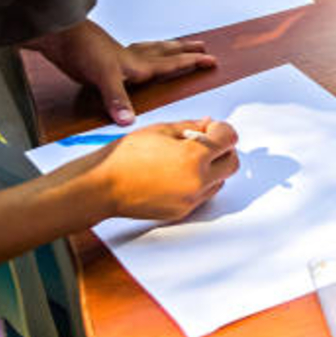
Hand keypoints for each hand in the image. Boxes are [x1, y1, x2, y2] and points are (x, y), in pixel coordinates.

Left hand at [26, 20, 216, 126]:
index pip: (173, 63)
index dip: (193, 62)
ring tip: (177, 44)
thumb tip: (128, 121)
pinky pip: (134, 52)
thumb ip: (117, 99)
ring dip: (167, 47)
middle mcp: (134, 59)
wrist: (58, 36)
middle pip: (167, 51)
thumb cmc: (81, 51)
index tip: (212, 61)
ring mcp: (120, 57)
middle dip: (186, 50)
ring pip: (152, 49)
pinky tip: (136, 55)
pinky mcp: (107, 58)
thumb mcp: (101, 77)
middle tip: (203, 46)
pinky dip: (142, 50)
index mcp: (139, 65)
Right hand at [89, 119, 238, 219]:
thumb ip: (191, 126)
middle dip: (224, 150)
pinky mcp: (183, 211)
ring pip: (220, 181)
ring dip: (213, 168)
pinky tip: (178, 173)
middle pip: (232, 163)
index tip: (213, 127)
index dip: (222, 129)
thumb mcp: (161, 130)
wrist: (102, 186)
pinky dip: (199, 182)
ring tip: (188, 159)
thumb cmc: (125, 156)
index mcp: (193, 157)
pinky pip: (203, 195)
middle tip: (207, 142)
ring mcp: (191, 199)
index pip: (229, 139)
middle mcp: (197, 181)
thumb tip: (209, 125)